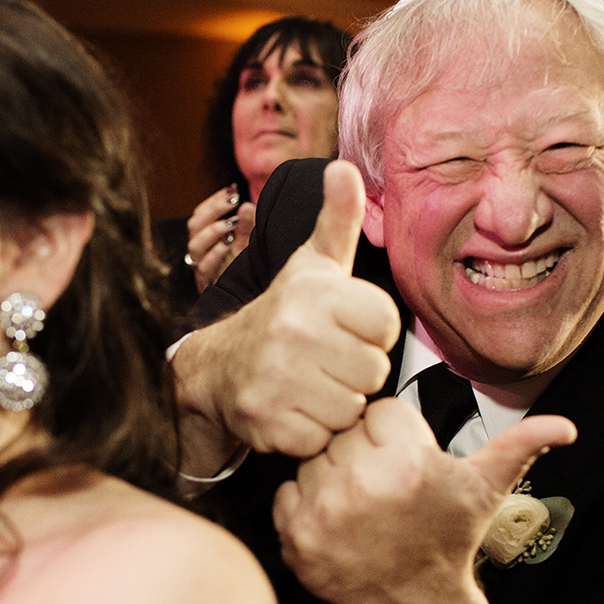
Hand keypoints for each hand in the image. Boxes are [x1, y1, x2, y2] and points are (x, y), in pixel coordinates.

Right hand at [174, 160, 399, 471]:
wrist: (217, 365)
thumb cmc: (282, 314)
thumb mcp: (312, 265)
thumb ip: (337, 218)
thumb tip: (344, 166)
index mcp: (313, 292)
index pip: (386, 326)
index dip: (370, 331)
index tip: (343, 327)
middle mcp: (292, 332)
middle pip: (373, 371)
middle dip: (353, 371)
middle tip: (324, 360)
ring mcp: (276, 379)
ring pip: (350, 408)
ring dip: (334, 403)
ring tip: (309, 383)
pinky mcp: (266, 423)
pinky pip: (322, 438)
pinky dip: (311, 432)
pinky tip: (293, 409)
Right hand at [186, 185, 256, 292]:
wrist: (247, 299)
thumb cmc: (246, 269)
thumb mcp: (248, 244)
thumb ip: (247, 226)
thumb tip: (246, 205)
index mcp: (207, 239)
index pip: (201, 214)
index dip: (214, 201)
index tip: (232, 189)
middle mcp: (201, 252)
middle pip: (194, 225)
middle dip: (214, 209)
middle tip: (234, 200)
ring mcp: (201, 267)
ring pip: (194, 245)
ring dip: (213, 231)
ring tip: (232, 223)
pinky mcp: (207, 284)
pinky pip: (203, 267)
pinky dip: (215, 253)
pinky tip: (229, 243)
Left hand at [273, 399, 576, 603]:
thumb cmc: (446, 541)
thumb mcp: (484, 490)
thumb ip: (518, 447)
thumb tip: (563, 426)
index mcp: (409, 463)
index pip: (379, 410)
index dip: (392, 433)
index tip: (403, 459)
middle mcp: (365, 483)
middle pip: (344, 430)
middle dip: (360, 450)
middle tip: (381, 484)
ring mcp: (326, 510)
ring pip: (312, 456)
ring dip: (329, 473)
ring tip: (360, 502)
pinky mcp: (297, 533)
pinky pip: (285, 490)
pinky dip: (302, 501)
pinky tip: (334, 519)